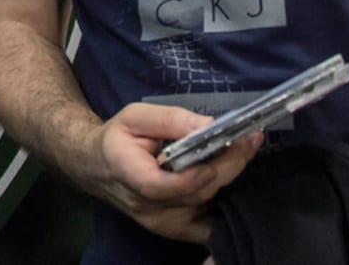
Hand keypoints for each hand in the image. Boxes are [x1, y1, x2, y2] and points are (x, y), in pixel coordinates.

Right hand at [84, 103, 263, 244]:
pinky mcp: (176, 231)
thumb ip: (170, 119)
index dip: (194, 174)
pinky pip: (209, 225)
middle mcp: (146, 207)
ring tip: (244, 151)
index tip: (224, 148)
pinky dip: (225, 205)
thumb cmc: (118, 139)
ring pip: (206, 206)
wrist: (99, 169)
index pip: (161, 186)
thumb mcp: (135, 116)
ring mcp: (163, 224)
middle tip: (249, 140)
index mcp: (129, 175)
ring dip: (229, 180)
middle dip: (227, 167)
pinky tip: (232, 179)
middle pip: (194, 194)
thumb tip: (209, 125)